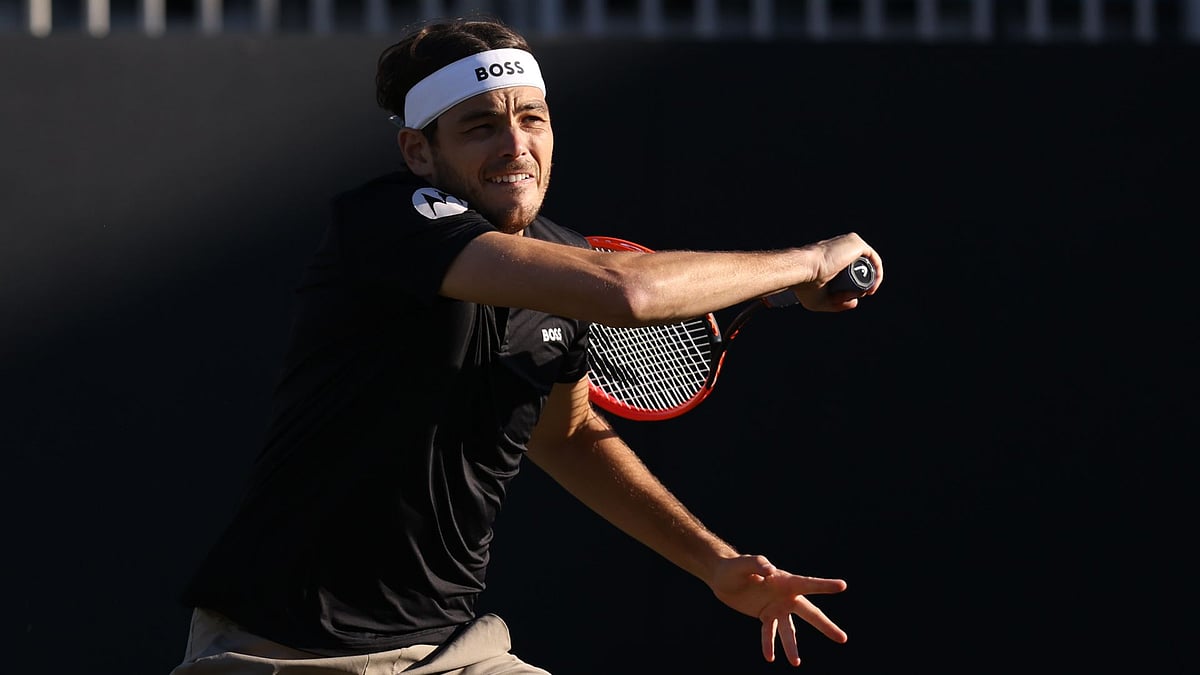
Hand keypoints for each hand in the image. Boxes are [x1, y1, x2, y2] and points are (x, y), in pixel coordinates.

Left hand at [709, 555, 847, 666]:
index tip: (843, 585)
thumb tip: (770, 571)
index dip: (824, 585)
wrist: (722, 577)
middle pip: (809, 613)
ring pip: (789, 630)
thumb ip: (757, 564)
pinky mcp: (765, 616)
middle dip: (825, 626)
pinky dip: (768, 645)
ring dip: (792, 646)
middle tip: (843, 639)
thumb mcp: (743, 564)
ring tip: (796, 663)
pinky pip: (768, 633)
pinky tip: (769, 657)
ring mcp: (776, 607)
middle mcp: (785, 595)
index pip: (808, 584)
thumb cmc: (734, 566)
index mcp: (784, 580)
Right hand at [792, 232, 882, 311]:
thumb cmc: (805, 286)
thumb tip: (855, 302)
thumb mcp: (821, 302)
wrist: (803, 271)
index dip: (854, 287)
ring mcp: (848, 244)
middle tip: (854, 298)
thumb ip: (837, 305)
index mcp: (828, 257)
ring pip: (865, 266)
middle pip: (859, 270)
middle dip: (860, 287)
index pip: (848, 272)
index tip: (851, 299)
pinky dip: (876, 274)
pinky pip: (874, 259)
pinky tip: (872, 286)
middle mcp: (839, 248)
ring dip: (866, 283)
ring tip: (861, 293)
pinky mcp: (856, 243)